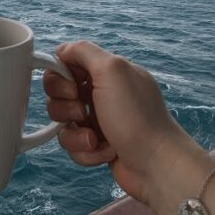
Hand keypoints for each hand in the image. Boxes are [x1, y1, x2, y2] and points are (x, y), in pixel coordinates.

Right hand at [43, 41, 196, 206]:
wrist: (156, 164)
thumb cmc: (136, 116)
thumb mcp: (112, 70)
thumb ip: (83, 51)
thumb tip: (61, 50)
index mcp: (107, 72)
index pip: (67, 64)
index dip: (60, 76)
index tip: (72, 87)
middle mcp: (102, 93)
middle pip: (59, 94)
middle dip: (65, 107)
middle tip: (82, 112)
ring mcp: (99, 120)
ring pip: (63, 123)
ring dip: (76, 134)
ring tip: (95, 140)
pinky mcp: (97, 145)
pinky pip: (73, 145)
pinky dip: (86, 151)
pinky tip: (107, 153)